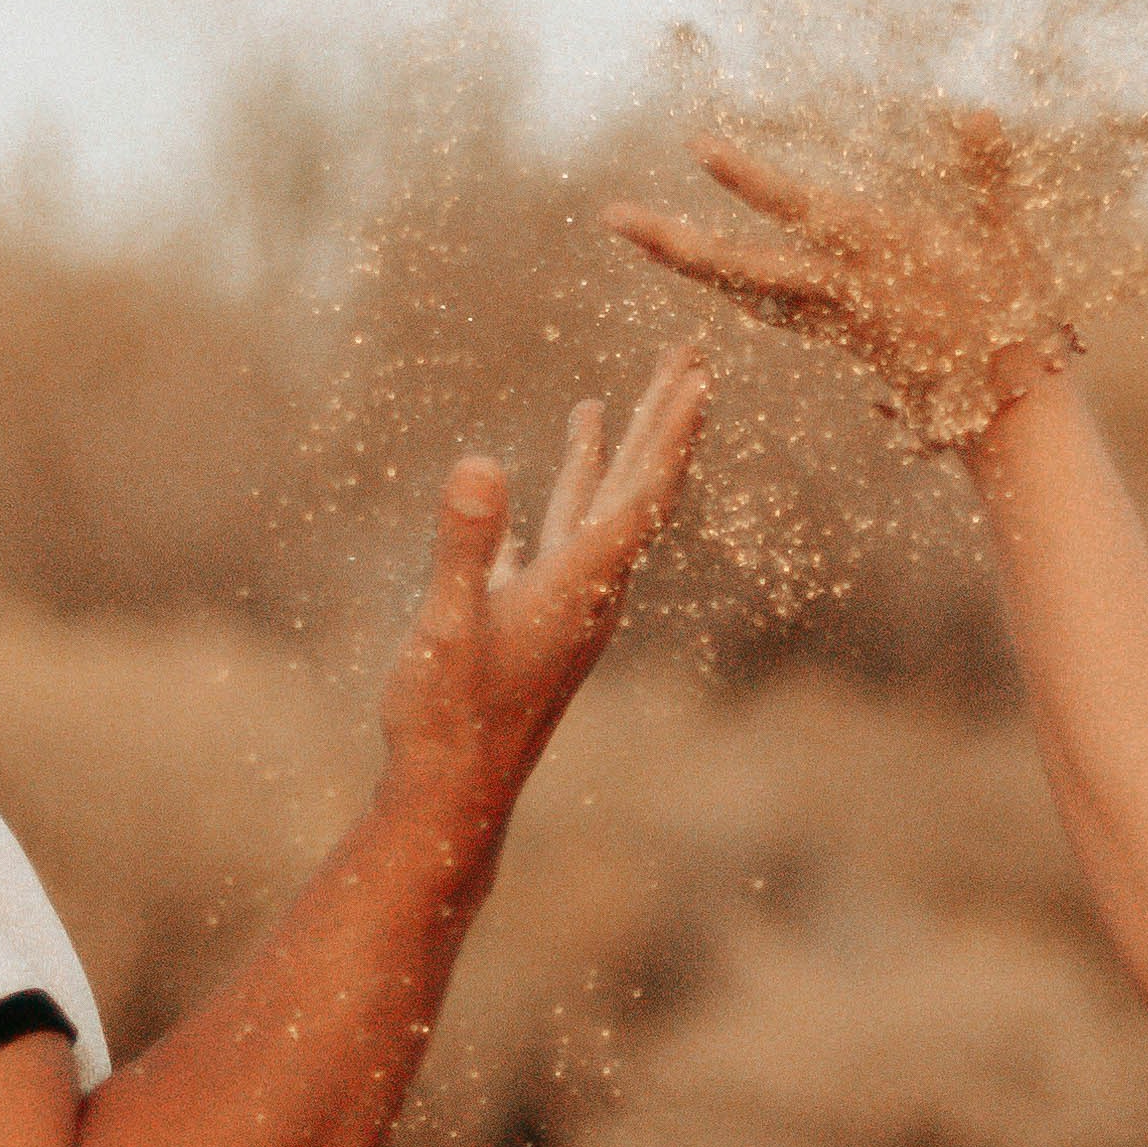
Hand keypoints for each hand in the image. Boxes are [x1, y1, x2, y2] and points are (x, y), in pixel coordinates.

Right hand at [376, 345, 711, 812]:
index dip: (672, 433)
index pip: (642, 494)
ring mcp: (562, 599)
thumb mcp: (447, 623)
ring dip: (619, 446)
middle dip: (665, 417)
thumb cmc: (447, 716)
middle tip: (691, 352)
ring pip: (601, 506)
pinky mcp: (529, 609)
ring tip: (626, 393)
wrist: (448, 794)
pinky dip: (568, 485)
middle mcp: (587, 588)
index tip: (701, 377)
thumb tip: (478, 460)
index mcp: (580, 584)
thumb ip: (464, 543)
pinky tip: (559, 461)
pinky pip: (560, 530)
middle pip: (641, 486)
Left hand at [602, 117, 1147, 455]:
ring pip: (745, 290)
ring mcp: (829, 316)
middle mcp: (839, 290)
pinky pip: (768, 306)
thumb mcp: (1009, 243)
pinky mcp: (833, 332)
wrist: (1004, 410)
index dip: (751, 180)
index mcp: (879, 258)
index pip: (802, 212)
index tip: (699, 148)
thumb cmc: (1015, 321)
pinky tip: (699, 266)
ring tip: (637, 232)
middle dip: (675, 244)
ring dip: (690, 262)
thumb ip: (989, 178)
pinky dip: (728, 284)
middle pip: (741, 268)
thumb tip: (980, 115)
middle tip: (611, 217)